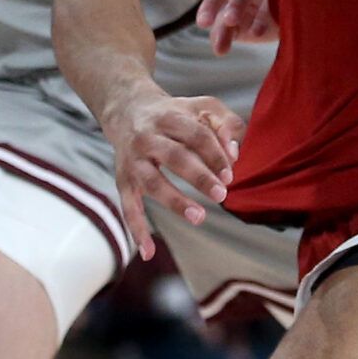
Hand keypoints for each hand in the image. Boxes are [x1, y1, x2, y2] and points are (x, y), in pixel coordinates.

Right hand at [102, 83, 243, 260]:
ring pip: (151, 182)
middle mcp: (147, 137)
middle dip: (199, 176)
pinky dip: (137, 229)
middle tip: (221, 194)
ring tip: (199, 217)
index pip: (196, 135)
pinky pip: (128, 206)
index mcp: (170, 116)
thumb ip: (225, 122)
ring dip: (174, 201)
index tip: (230, 174)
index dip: (215, 154)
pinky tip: (149, 252)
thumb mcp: (201, 106)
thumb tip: (234, 153)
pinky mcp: (123, 178)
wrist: (126, 109)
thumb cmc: (174, 113)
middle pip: (175, 156)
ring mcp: (133, 160)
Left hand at [196, 0, 275, 54]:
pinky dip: (270, 17)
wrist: (289, 18)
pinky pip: (280, 3)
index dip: (210, 5)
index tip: (203, 23)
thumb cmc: (253, 18)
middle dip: (235, 4)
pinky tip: (259, 31)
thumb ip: (223, 32)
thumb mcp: (236, 26)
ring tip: (250, 31)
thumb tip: (218, 47)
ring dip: (251, 6)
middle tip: (228, 21)